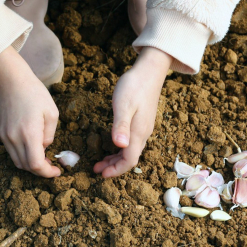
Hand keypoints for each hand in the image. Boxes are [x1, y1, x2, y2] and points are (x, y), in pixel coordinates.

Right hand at [0, 47, 60, 177]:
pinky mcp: (0, 133)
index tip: (56, 171)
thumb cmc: (35, 94)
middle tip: (51, 164)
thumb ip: (50, 135)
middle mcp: (14, 138)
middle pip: (26, 167)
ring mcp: (5, 137)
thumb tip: (44, 148)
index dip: (47, 173)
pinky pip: (12, 152)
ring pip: (17, 162)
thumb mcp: (52, 113)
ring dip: (30, 164)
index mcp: (29, 133)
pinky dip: (22, 155)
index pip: (36, 165)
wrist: (11, 81)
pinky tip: (31, 146)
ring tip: (42, 156)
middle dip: (40, 170)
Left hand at [94, 47, 171, 176]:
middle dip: (114, 167)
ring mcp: (143, 128)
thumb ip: (121, 126)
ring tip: (101, 162)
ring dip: (116, 159)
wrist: (149, 71)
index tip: (101, 174)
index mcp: (138, 132)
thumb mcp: (124, 105)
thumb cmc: (134, 86)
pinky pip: (131, 142)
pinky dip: (120, 149)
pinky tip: (112, 146)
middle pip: (130, 158)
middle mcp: (143, 134)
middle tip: (96, 169)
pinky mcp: (141, 122)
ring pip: (131, 151)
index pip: (129, 160)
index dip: (116, 170)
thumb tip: (119, 146)